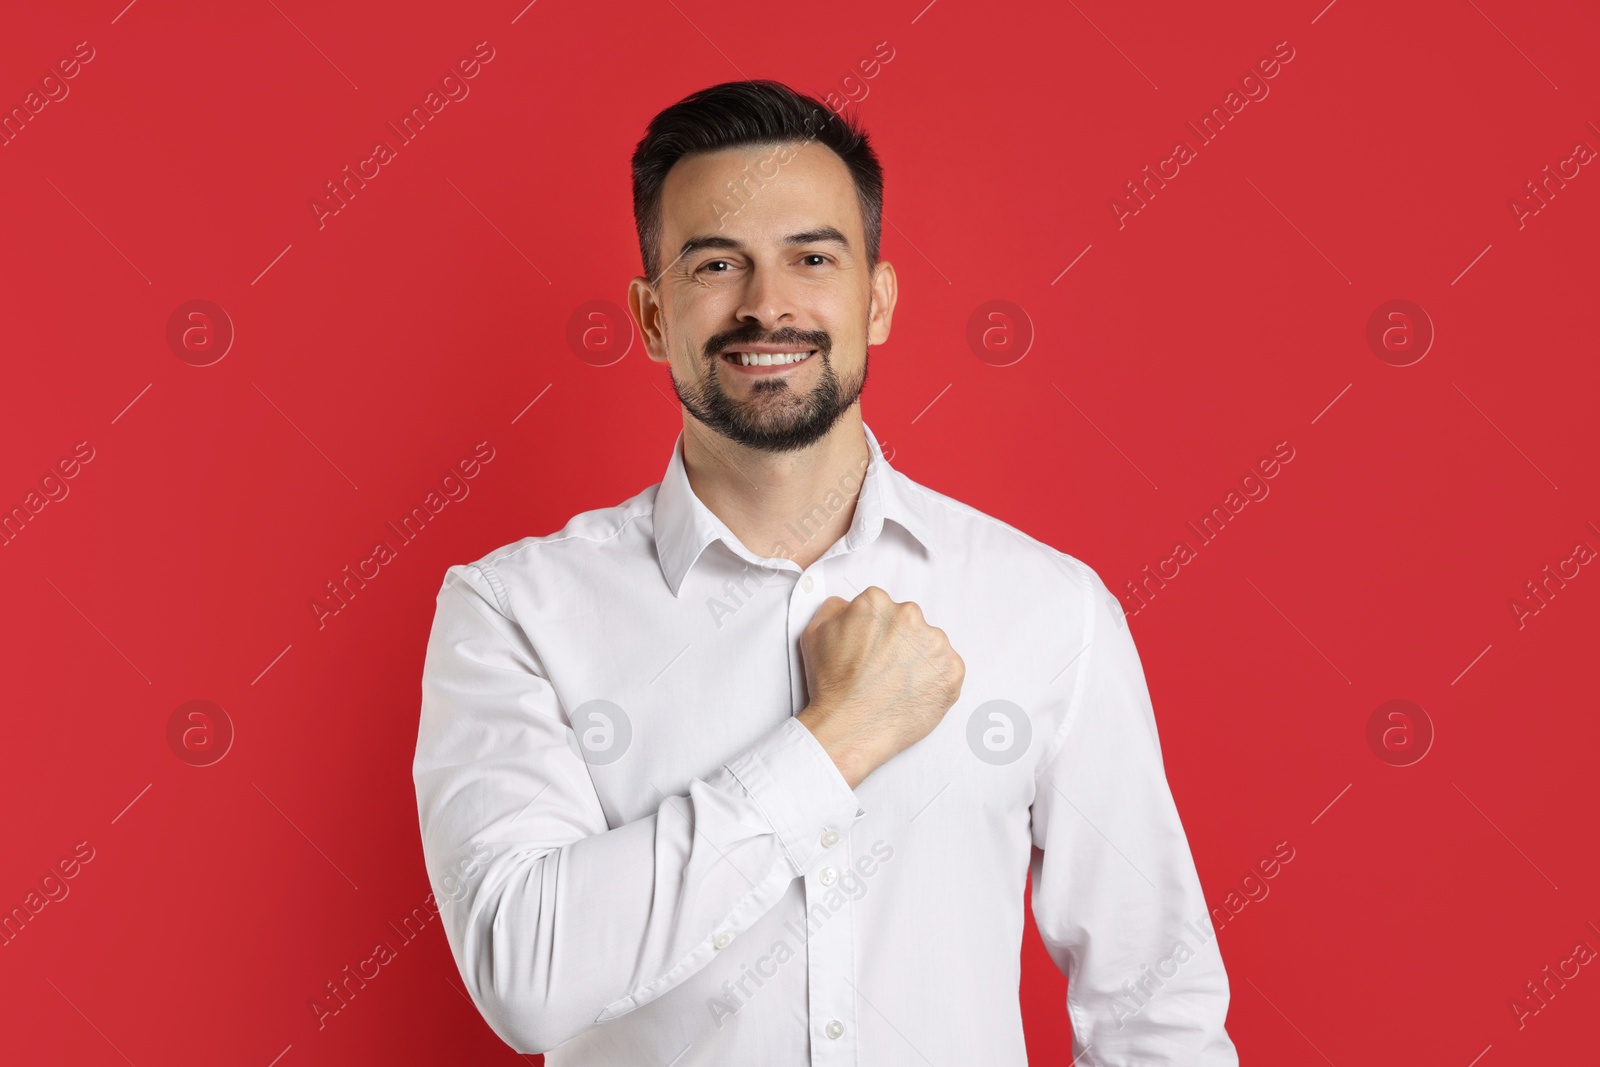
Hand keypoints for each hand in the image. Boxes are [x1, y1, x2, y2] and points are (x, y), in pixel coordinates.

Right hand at [796, 586, 964, 788]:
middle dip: (898, 643)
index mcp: (877, 603)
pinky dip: (934, 681)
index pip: (882, 608)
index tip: (871, 649)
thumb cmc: (833, 687)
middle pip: (908, 623)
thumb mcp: (815, 633)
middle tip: (882, 670)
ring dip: (918, 660)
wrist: (849, 727)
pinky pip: (948, 669)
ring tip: (896, 684)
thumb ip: (834, 609)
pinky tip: (912, 693)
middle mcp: (909, 616)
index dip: (875, 632)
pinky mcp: (952, 670)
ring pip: (930, 645)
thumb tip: (847, 607)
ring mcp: (935, 643)